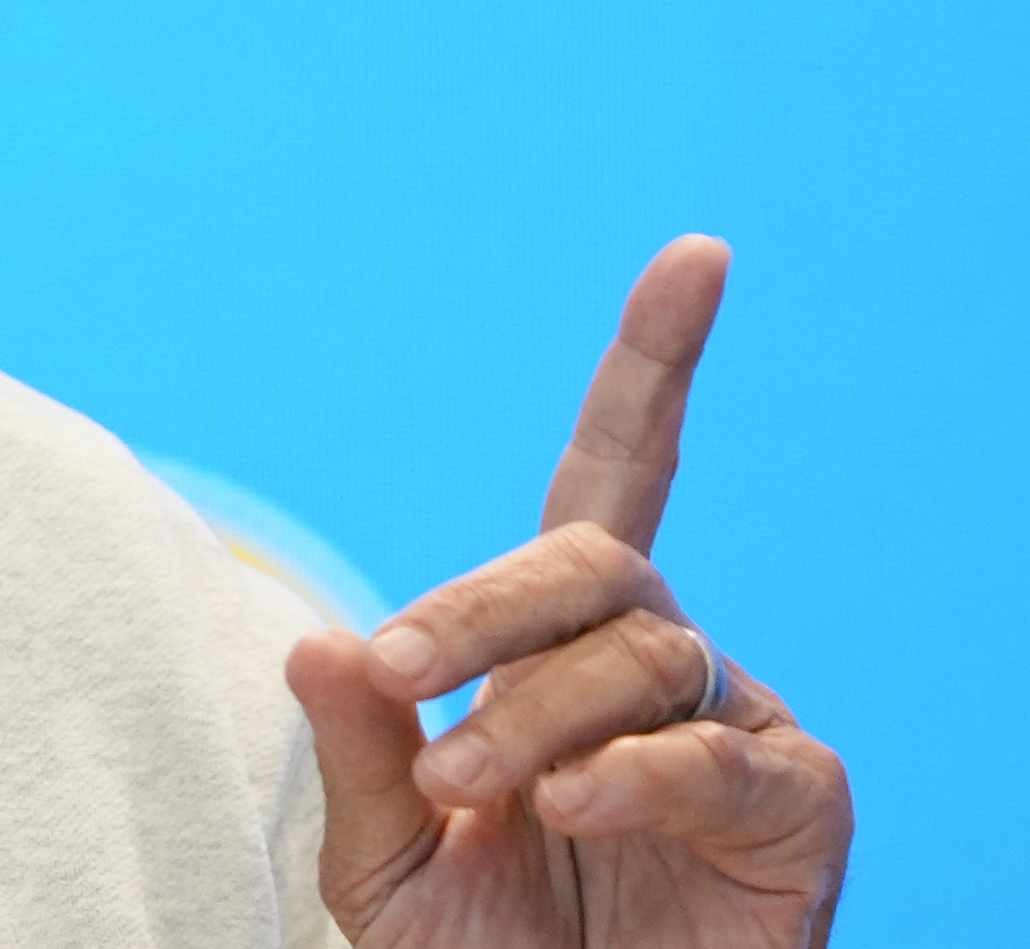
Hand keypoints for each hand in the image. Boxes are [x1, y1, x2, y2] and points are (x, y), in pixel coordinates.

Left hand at [285, 236, 849, 945]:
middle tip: (399, 676)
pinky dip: (637, 773)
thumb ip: (357, 751)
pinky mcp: (799, 807)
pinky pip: (723, 754)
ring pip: (636, 656)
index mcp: (558, 643)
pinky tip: (575, 806)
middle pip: (588, 560)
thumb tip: (312, 636)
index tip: (700, 255)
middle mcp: (657, 660)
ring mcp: (737, 725)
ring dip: (531, 715)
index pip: (614, 474)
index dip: (657, 364)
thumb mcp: (383, 858)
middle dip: (480, 606)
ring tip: (465, 789)